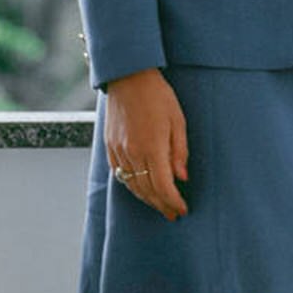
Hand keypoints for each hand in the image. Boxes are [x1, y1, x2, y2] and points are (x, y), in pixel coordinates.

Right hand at [103, 67, 189, 217]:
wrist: (129, 77)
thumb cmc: (158, 96)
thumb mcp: (178, 121)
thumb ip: (180, 151)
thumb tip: (182, 177)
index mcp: (152, 147)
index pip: (163, 186)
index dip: (173, 201)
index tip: (183, 209)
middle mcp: (133, 153)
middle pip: (147, 190)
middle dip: (161, 205)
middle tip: (173, 214)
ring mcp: (119, 150)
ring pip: (131, 185)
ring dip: (147, 199)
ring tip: (159, 205)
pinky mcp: (110, 146)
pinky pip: (119, 174)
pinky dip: (131, 186)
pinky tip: (141, 189)